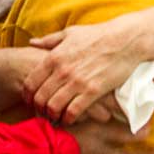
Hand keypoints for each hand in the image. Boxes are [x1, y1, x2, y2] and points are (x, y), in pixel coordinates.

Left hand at [25, 17, 148, 124]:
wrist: (126, 40)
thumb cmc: (98, 35)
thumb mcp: (70, 33)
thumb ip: (49, 40)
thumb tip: (31, 42)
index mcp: (53, 57)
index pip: (30, 82)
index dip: (27, 95)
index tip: (30, 101)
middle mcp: (62, 71)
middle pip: (40, 98)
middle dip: (38, 109)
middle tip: (41, 113)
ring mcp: (77, 82)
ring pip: (54, 107)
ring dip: (52, 116)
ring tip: (54, 118)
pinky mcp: (92, 91)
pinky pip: (73, 111)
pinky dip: (68, 118)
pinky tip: (68, 119)